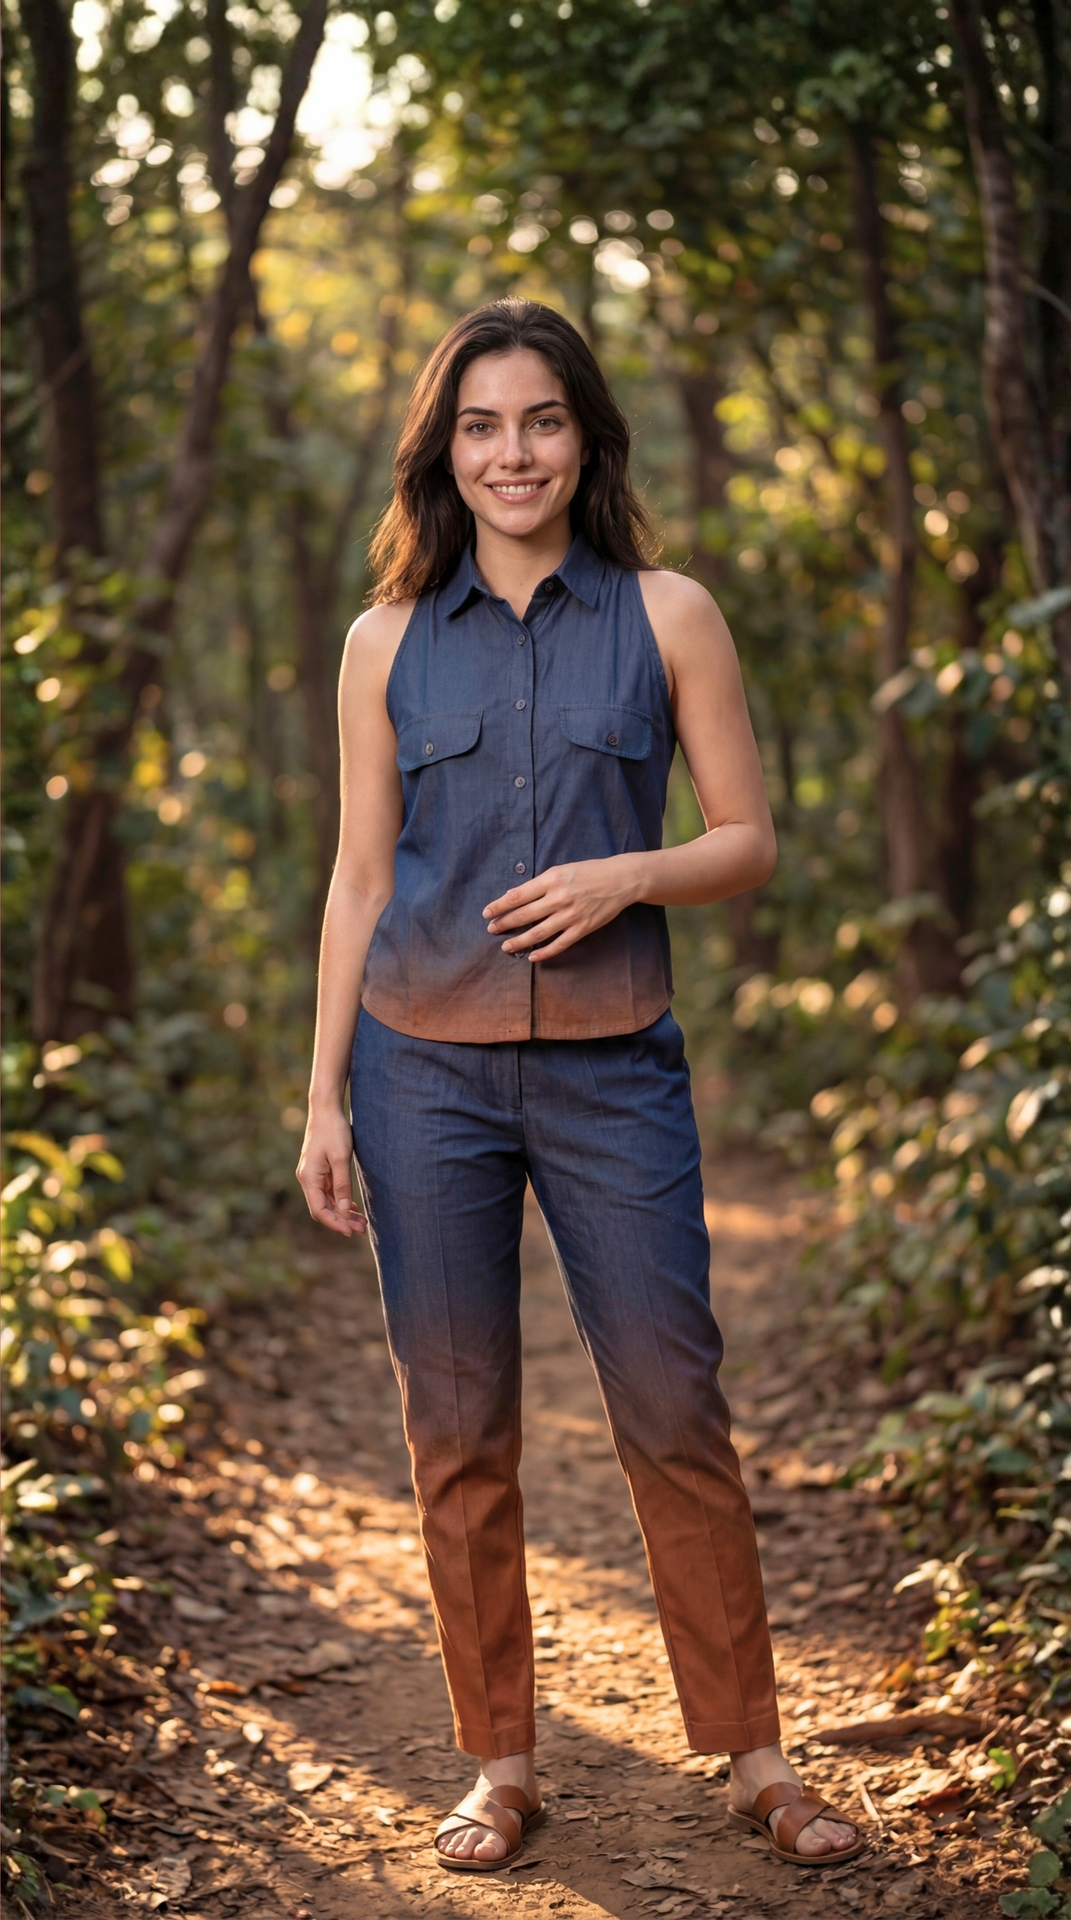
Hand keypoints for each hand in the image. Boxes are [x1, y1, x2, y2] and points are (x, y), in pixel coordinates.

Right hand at [297, 1108, 366, 1237]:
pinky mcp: (318, 1170)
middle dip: (341, 1221)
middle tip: (362, 1229)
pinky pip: (328, 1192)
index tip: (352, 1232)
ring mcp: (312, 1175)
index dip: (335, 1224)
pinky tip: (352, 1207)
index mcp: (309, 1177)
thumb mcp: (341, 1158)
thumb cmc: (334, 1130)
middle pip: (322, 1209)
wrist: (326, 1109)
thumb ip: (342, 1185)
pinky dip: (339, 1201)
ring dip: (342, 1212)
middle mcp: (307, 1178)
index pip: (319, 1210)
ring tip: (361, 1221)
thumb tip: (343, 1210)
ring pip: (326, 1201)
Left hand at [483, 855, 641, 961]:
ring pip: (538, 933)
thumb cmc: (589, 872)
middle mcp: (559, 898)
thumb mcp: (561, 870)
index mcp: (551, 880)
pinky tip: (532, 956)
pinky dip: (544, 952)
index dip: (499, 906)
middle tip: (491, 929)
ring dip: (519, 941)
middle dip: (504, 923)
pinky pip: (559, 944)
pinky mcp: (582, 928)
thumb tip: (514, 896)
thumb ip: (539, 884)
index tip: (487, 913)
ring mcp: (571, 915)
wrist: (620, 880)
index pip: (517, 895)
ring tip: (506, 947)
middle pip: (523, 915)